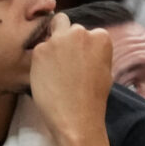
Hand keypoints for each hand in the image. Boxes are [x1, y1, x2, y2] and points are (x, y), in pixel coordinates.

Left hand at [28, 14, 114, 143]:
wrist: (76, 118)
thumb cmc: (93, 98)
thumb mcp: (105, 70)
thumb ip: (94, 51)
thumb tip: (81, 46)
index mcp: (101, 37)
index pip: (90, 32)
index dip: (84, 45)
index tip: (82, 59)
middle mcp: (79, 32)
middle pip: (70, 27)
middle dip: (68, 40)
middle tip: (68, 62)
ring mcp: (58, 40)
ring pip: (52, 34)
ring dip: (54, 46)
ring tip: (56, 69)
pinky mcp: (39, 50)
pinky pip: (40, 49)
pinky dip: (42, 60)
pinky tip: (47, 76)